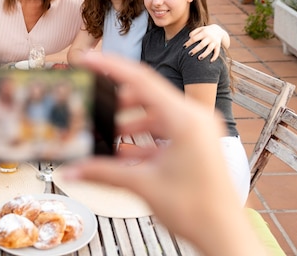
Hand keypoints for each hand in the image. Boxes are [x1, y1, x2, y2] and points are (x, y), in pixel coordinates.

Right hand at [63, 53, 265, 255]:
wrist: (225, 237)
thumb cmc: (198, 211)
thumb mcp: (143, 185)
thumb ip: (102, 173)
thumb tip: (71, 171)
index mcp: (185, 120)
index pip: (141, 80)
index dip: (111, 67)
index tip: (90, 59)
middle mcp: (195, 118)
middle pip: (148, 94)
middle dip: (119, 98)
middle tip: (94, 98)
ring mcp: (199, 130)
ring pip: (157, 113)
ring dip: (131, 120)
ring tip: (107, 129)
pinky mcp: (197, 143)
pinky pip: (166, 130)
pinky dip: (144, 137)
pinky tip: (123, 150)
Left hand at [185, 24, 229, 61]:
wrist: (218, 30)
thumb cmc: (206, 31)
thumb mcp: (200, 29)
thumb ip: (194, 32)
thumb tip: (189, 37)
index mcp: (204, 33)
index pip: (194, 38)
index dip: (189, 42)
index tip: (184, 47)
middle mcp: (209, 37)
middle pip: (202, 44)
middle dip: (196, 49)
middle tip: (190, 54)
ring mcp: (214, 42)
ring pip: (209, 49)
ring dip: (204, 54)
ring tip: (199, 58)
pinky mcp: (218, 45)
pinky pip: (217, 52)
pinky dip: (215, 57)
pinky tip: (211, 61)